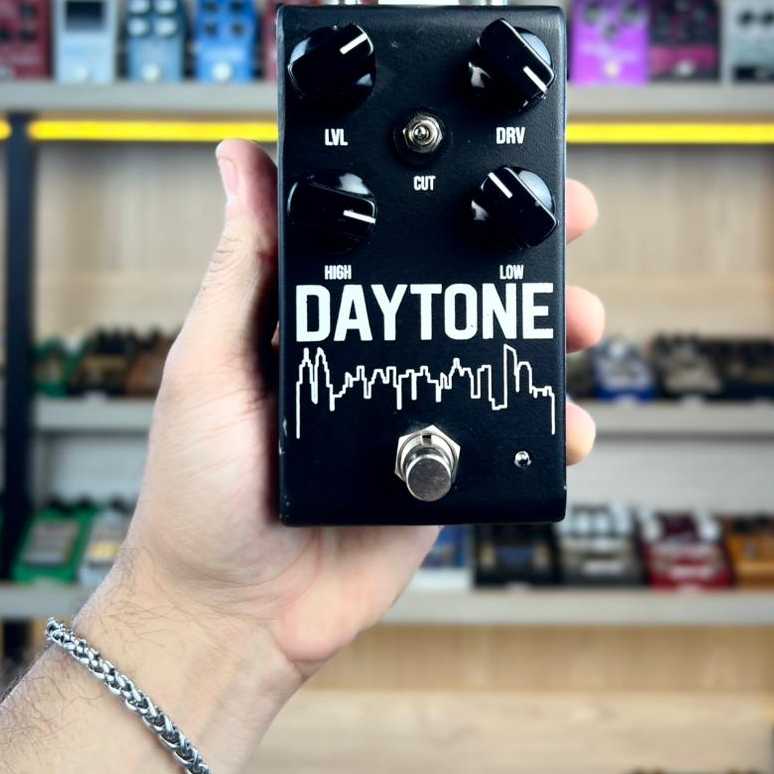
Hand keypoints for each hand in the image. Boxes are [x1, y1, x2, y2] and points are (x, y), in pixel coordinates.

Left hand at [124, 139, 603, 685]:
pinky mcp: (442, 469)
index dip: (438, 193)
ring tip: (575, 319)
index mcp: (316, 315)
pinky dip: (548, 427)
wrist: (233, 616)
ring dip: (547, 329)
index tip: (482, 157)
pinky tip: (563, 422)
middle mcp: (371, 354)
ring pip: (495, 352)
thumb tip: (240, 162)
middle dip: (521, 251)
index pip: (387, 232)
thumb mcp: (207, 364)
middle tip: (565, 222)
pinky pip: (507, 438)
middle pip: (459, 284)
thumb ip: (241, 267)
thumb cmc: (197, 494)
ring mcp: (411, 409)